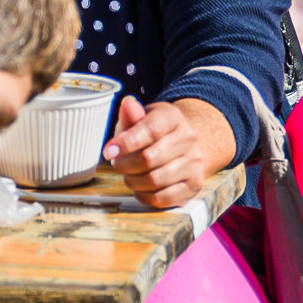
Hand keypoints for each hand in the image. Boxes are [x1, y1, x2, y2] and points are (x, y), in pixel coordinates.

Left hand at [103, 97, 233, 208]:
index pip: (151, 130)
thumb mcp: (140, 119)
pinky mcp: (195, 184)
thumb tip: (127, 105)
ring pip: (155, 180)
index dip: (126, 143)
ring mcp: (195, 162)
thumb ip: (130, 116)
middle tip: (117, 164)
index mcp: (173, 117)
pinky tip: (141, 188)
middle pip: (149, 158)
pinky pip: (164, 198)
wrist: (183, 147)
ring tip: (129, 175)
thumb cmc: (153, 134)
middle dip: (125, 165)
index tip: (108, 152)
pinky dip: (145, 196)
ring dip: (133, 181)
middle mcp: (189, 138)